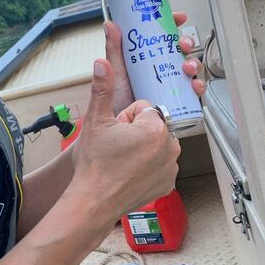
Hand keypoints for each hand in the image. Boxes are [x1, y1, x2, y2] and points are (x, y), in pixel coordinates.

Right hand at [69, 59, 180, 231]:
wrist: (93, 201)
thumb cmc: (94, 164)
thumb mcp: (95, 121)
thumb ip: (103, 89)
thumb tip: (103, 63)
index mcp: (155, 129)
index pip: (144, 109)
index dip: (126, 118)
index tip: (115, 132)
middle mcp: (170, 147)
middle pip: (153, 126)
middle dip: (136, 132)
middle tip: (117, 147)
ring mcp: (171, 167)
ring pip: (157, 145)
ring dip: (143, 148)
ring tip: (122, 160)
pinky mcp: (168, 183)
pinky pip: (160, 164)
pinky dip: (148, 166)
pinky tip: (130, 172)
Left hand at [105, 11, 205, 114]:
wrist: (120, 127)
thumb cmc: (116, 99)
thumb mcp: (116, 70)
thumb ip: (113, 49)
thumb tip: (110, 25)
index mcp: (146, 56)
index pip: (162, 35)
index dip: (172, 23)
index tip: (178, 18)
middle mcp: (160, 68)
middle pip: (179, 49)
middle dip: (186, 43)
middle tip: (183, 45)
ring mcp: (169, 83)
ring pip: (189, 68)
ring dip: (193, 64)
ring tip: (187, 68)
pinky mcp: (177, 100)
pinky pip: (192, 91)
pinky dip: (198, 87)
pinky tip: (194, 87)